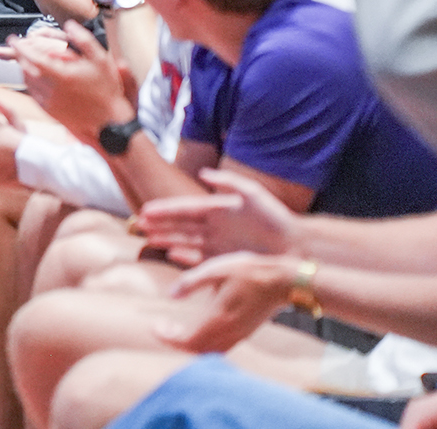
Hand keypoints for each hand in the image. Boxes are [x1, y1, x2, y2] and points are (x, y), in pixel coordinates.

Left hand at [13, 21, 136, 145]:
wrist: (110, 122)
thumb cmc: (107, 92)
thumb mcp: (101, 60)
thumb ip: (84, 40)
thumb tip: (70, 25)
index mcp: (61, 76)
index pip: (31, 57)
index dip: (20, 47)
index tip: (14, 39)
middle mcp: (52, 90)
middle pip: (25, 69)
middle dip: (20, 56)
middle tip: (21, 48)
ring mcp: (49, 103)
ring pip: (27, 82)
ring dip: (24, 69)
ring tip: (28, 61)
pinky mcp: (50, 112)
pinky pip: (33, 94)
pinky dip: (30, 83)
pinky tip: (38, 78)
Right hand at [137, 168, 297, 266]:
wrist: (297, 246)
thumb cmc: (277, 219)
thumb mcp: (254, 194)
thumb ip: (229, 182)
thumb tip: (204, 174)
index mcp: (219, 209)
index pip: (185, 208)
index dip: (166, 209)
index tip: (146, 209)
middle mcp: (215, 227)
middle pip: (181, 225)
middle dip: (160, 224)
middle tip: (139, 224)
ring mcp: (219, 244)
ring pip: (186, 241)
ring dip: (167, 239)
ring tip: (149, 238)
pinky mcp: (226, 261)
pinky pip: (200, 259)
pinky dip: (185, 257)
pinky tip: (172, 255)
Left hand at [155, 251, 303, 352]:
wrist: (284, 281)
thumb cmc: (249, 271)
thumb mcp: (216, 269)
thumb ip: (191, 282)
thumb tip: (170, 295)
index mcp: (218, 318)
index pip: (187, 341)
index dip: (167, 338)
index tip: (154, 326)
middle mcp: (228, 332)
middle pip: (195, 350)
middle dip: (175, 342)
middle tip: (162, 327)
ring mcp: (238, 334)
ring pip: (208, 351)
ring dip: (189, 344)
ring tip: (175, 328)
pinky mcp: (245, 332)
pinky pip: (220, 347)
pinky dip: (203, 343)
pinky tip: (198, 327)